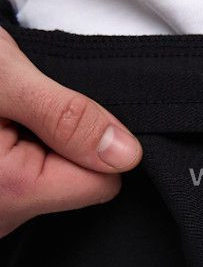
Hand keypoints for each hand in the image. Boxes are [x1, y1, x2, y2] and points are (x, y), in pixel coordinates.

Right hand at [0, 27, 141, 236]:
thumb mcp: (4, 76)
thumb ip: (66, 116)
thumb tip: (126, 153)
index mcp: (11, 190)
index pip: (103, 184)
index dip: (100, 142)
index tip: (73, 110)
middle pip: (73, 185)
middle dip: (64, 143)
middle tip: (28, 103)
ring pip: (44, 182)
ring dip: (37, 144)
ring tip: (9, 111)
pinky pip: (17, 184)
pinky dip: (17, 151)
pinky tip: (2, 122)